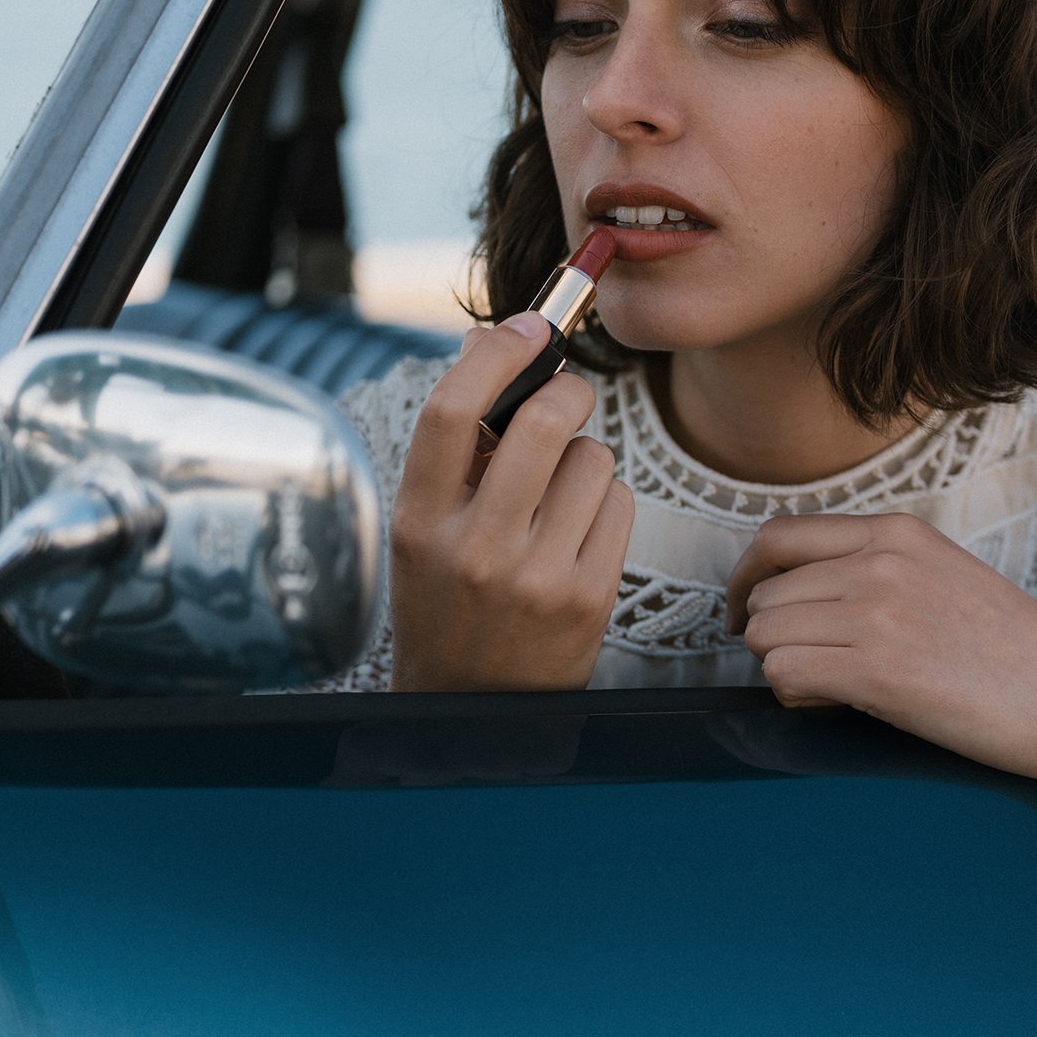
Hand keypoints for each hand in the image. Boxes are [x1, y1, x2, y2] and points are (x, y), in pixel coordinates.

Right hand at [385, 313, 633, 689]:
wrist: (471, 709)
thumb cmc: (447, 597)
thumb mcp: (424, 527)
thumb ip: (455, 443)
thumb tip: (492, 339)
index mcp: (417, 521)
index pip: (451, 411)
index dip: (497, 353)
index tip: (526, 327)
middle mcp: (473, 549)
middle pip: (542, 422)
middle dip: (568, 390)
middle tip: (567, 395)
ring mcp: (535, 578)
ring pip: (593, 458)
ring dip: (585, 456)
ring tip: (558, 491)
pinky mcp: (588, 599)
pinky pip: (619, 503)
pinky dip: (606, 501)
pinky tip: (579, 530)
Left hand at [725, 513, 1036, 783]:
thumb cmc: (1017, 652)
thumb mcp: (944, 576)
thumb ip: (877, 569)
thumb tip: (798, 596)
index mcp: (897, 531)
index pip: (777, 536)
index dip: (747, 580)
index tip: (746, 614)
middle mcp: (880, 560)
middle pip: (766, 593)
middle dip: (774, 637)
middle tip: (815, 671)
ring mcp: (878, 611)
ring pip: (766, 635)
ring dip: (785, 670)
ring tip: (836, 691)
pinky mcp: (878, 669)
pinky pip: (784, 676)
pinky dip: (797, 699)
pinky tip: (840, 706)